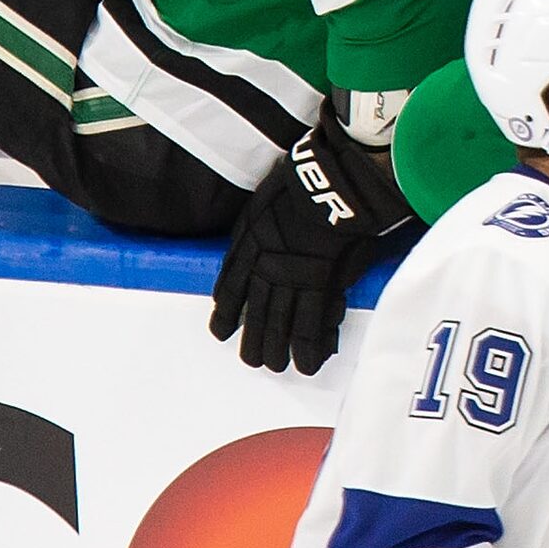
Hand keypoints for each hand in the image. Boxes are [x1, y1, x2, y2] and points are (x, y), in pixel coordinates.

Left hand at [210, 97, 413, 371]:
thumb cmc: (301, 181)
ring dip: (278, 350)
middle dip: (253, 341)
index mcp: (247, 245)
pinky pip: (312, 326)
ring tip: (278, 366)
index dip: (226, 313)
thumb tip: (265, 238)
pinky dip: (311, 347)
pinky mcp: (320, 286)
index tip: (221, 330)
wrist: (326, 185)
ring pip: (279, 325)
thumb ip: (262, 225)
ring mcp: (291, 279)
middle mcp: (264, 268)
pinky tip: (308, 362)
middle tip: (253, 360)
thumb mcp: (266, 200)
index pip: (230, 288)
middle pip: (255, 314)